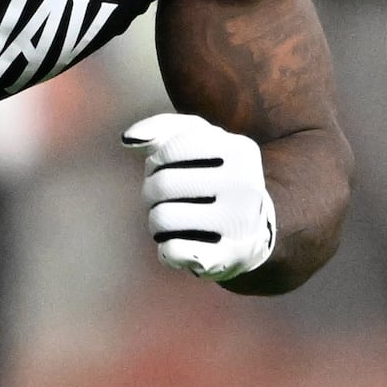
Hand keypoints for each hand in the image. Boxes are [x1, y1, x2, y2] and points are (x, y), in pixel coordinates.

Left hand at [123, 111, 278, 282]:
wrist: (257, 229)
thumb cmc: (216, 176)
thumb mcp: (201, 141)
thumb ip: (164, 129)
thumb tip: (129, 140)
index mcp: (239, 150)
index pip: (170, 149)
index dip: (157, 161)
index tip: (166, 169)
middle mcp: (244, 185)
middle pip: (162, 185)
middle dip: (151, 193)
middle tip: (164, 200)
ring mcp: (238, 223)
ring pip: (161, 219)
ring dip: (156, 223)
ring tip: (172, 223)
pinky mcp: (227, 258)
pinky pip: (172, 251)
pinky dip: (166, 251)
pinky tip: (181, 246)